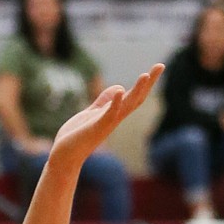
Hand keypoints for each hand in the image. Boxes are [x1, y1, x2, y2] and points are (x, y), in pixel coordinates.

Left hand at [48, 65, 163, 174]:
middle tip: (160, 66)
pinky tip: (119, 91)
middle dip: (148, 83)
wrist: (63, 157)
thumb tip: (119, 88)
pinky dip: (115, 103)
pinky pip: (108, 115)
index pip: (134, 96)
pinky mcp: (95, 128)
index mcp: (113, 114)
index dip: (146, 83)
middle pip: (135, 99)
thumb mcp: (93, 113)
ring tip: (145, 75)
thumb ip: (104, 101)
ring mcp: (106, 124)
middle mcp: (113, 119)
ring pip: (126, 106)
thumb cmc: (77, 137)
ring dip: (136, 91)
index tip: (158, 67)